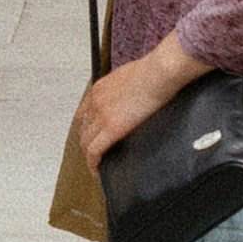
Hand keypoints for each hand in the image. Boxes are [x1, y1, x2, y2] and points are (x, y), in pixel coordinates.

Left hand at [67, 35, 195, 168]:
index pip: (84, 113)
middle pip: (83, 129)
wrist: (159, 72)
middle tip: (96, 154)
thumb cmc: (154, 71)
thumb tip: (132, 95)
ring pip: (86, 142)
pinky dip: (93, 163)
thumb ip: (125, 88)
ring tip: (98, 165)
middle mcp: (96, 102)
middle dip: (88, 143)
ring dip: (90, 155)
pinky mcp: (112, 129)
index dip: (87, 128)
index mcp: (100, 88)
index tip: (93, 136)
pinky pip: (94, 151)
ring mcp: (102, 116)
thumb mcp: (131, 76)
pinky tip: (98, 170)